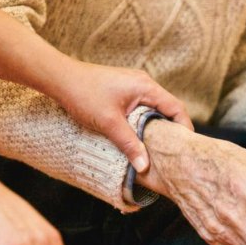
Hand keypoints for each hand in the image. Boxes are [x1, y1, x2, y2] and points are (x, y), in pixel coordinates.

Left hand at [52, 60, 192, 172]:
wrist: (60, 78)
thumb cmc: (83, 94)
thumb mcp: (109, 123)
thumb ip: (129, 144)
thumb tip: (145, 166)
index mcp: (146, 87)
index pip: (176, 108)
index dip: (184, 128)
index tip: (185, 148)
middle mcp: (143, 83)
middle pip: (168, 108)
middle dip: (172, 130)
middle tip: (173, 152)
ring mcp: (133, 85)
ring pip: (154, 108)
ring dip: (156, 126)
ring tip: (157, 148)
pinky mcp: (123, 90)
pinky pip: (142, 107)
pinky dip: (144, 121)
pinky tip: (138, 136)